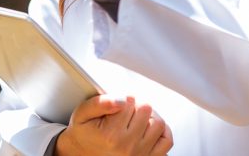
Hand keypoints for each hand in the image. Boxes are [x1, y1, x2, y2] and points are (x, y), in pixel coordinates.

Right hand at [55, 95, 173, 155]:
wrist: (83, 154)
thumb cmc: (84, 134)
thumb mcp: (82, 114)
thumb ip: (99, 103)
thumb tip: (121, 99)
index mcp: (111, 134)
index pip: (129, 102)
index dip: (123, 98)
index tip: (117, 104)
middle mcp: (128, 146)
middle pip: (145, 109)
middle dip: (136, 105)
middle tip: (126, 110)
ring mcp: (140, 154)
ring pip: (158, 123)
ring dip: (150, 116)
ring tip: (137, 117)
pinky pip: (166, 141)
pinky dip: (162, 131)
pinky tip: (149, 127)